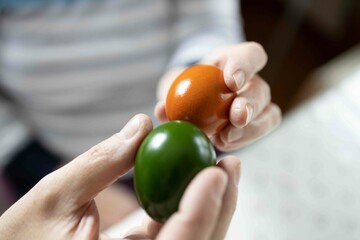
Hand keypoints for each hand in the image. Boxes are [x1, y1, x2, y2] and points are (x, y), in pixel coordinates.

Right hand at [0, 114, 239, 239]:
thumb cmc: (23, 235)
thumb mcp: (55, 196)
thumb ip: (101, 162)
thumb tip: (142, 125)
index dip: (200, 211)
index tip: (216, 171)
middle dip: (219, 206)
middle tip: (229, 165)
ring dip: (212, 206)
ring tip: (221, 168)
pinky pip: (177, 234)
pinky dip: (192, 207)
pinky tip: (197, 178)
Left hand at [155, 42, 281, 150]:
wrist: (196, 103)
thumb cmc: (187, 89)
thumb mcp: (176, 86)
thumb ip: (169, 96)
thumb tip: (161, 110)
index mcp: (233, 60)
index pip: (249, 55)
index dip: (244, 65)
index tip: (231, 82)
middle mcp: (252, 81)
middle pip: (261, 88)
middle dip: (250, 103)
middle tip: (235, 118)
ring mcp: (258, 104)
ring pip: (268, 114)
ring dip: (249, 128)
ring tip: (224, 139)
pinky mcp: (259, 123)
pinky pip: (259, 132)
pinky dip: (242, 140)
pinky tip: (223, 144)